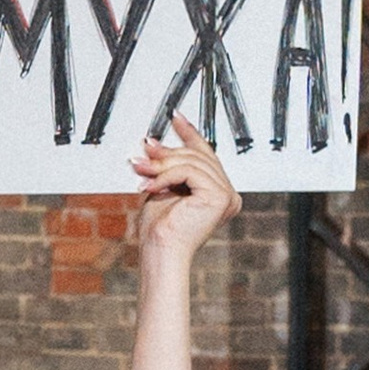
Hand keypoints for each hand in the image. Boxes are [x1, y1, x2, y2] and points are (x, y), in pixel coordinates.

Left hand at [129, 115, 240, 263]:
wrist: (160, 251)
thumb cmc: (160, 230)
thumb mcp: (163, 187)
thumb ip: (167, 167)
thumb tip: (155, 142)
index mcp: (217, 193)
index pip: (205, 155)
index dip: (190, 133)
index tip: (176, 118)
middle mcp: (227, 194)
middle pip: (198, 156)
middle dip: (166, 153)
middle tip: (143, 152)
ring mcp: (227, 195)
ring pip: (192, 162)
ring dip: (162, 165)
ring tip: (141, 170)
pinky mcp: (220, 196)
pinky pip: (190, 171)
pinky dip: (166, 176)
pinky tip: (151, 186)